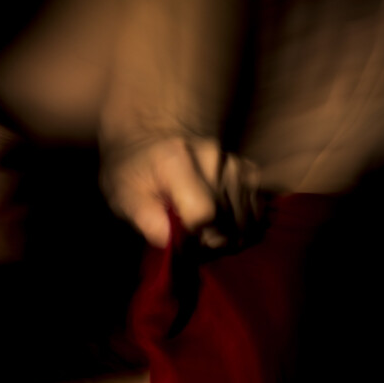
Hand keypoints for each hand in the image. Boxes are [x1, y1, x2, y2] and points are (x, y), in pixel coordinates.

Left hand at [100, 132, 260, 247]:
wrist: (148, 139)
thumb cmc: (133, 172)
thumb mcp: (124, 197)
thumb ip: (147, 220)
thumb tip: (173, 241)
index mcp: (176, 160)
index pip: (203, 213)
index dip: (196, 237)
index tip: (185, 242)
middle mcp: (212, 157)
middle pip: (228, 219)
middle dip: (215, 241)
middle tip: (194, 243)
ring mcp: (233, 162)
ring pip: (248, 217)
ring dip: (233, 236)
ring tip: (209, 235)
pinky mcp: (247, 168)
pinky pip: (258, 207)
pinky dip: (246, 223)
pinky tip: (227, 226)